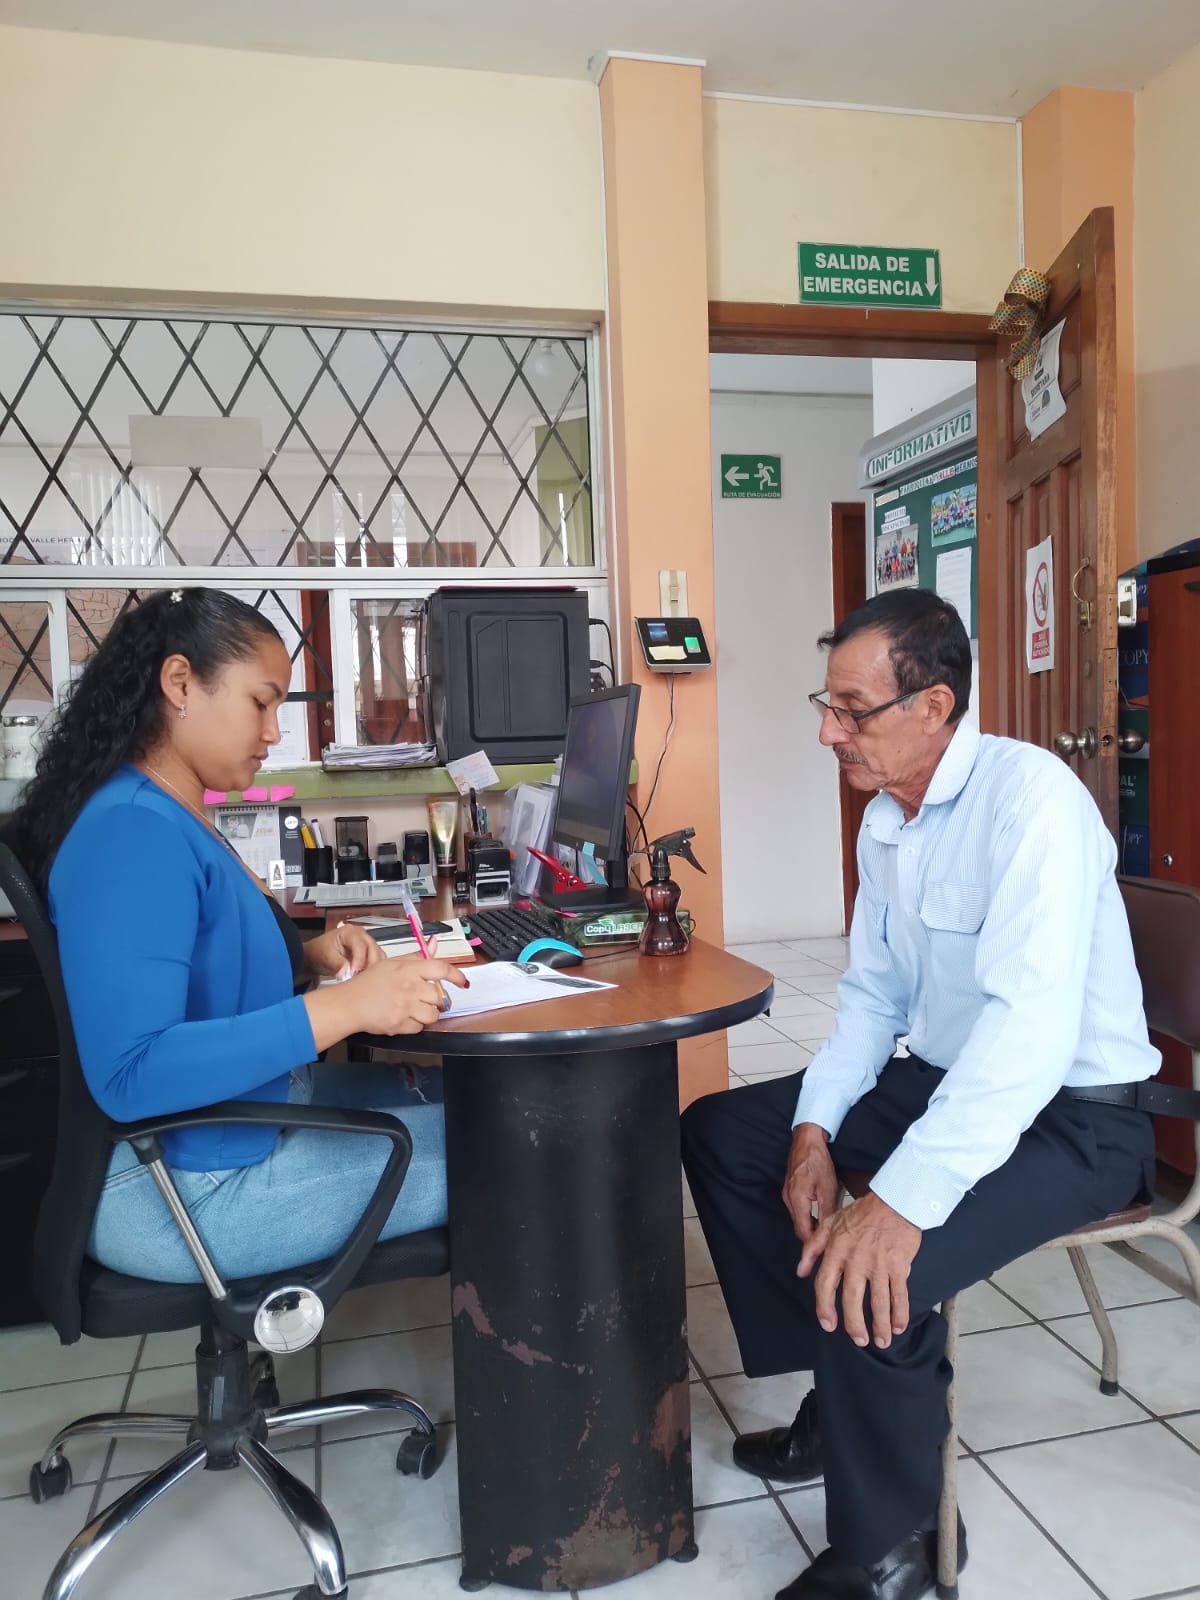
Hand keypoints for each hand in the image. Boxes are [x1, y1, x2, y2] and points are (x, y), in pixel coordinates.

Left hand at [304, 921, 385, 981]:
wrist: (318, 954)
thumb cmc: (321, 951)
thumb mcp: (327, 957)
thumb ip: (339, 964)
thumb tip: (347, 973)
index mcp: (350, 932)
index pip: (360, 945)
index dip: (359, 960)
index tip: (353, 973)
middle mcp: (362, 935)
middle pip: (373, 949)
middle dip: (368, 965)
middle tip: (360, 979)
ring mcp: (367, 943)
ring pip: (378, 955)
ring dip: (373, 968)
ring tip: (362, 980)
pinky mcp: (369, 953)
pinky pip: (377, 961)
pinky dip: (374, 970)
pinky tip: (366, 978)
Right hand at [347, 943, 468, 1036]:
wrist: (349, 1004)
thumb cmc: (369, 982)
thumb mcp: (393, 963)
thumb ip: (416, 956)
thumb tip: (434, 943)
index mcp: (409, 969)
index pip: (441, 969)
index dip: (456, 976)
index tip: (462, 982)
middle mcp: (410, 988)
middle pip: (439, 997)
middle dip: (435, 1000)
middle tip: (424, 998)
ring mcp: (405, 1007)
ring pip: (433, 1015)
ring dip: (427, 1014)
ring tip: (413, 1009)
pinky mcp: (400, 1025)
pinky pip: (419, 1028)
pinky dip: (414, 1025)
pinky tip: (402, 1017)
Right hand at [782, 1123, 838, 1245]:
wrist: (806, 1140)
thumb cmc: (818, 1161)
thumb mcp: (828, 1188)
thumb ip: (827, 1212)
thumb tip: (829, 1232)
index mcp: (797, 1200)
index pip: (803, 1232)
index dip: (813, 1244)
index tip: (825, 1251)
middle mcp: (788, 1199)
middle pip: (799, 1227)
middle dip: (812, 1237)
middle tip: (829, 1243)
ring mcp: (786, 1194)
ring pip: (798, 1219)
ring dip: (810, 1226)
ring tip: (827, 1230)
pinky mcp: (789, 1190)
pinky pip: (797, 1210)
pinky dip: (807, 1216)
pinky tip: (819, 1215)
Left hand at [798, 1191, 920, 1349]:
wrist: (894, 1201)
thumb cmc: (861, 1213)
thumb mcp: (830, 1224)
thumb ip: (812, 1248)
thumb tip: (801, 1272)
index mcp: (837, 1251)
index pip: (825, 1284)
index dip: (824, 1308)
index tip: (828, 1325)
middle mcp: (856, 1261)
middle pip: (852, 1299)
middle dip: (855, 1325)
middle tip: (859, 1340)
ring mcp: (879, 1265)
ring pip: (878, 1302)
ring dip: (880, 1325)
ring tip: (881, 1341)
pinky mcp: (899, 1266)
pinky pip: (899, 1295)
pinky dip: (900, 1314)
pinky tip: (898, 1327)